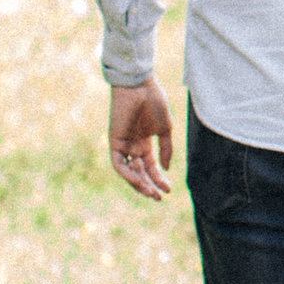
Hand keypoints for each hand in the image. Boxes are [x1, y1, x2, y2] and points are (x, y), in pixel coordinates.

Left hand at [108, 79, 174, 201]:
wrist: (141, 85)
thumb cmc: (154, 101)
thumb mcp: (165, 128)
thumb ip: (166, 148)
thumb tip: (167, 168)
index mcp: (144, 143)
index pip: (150, 167)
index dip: (159, 179)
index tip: (169, 190)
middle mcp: (132, 146)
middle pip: (139, 172)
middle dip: (149, 186)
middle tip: (159, 197)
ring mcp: (123, 144)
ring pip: (129, 171)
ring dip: (139, 184)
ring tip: (151, 193)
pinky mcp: (114, 141)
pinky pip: (118, 163)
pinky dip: (128, 174)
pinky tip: (139, 181)